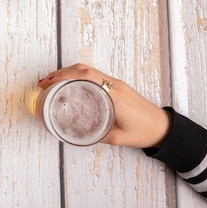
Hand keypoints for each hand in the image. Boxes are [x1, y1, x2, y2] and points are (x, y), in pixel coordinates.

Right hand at [37, 63, 171, 148]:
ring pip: (88, 69)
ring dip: (68, 72)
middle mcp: (114, 85)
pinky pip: (94, 75)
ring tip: (52, 82)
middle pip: (83, 69)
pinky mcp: (117, 85)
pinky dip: (78, 75)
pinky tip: (69, 83)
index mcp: (113, 95)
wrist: (162, 127)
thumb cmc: (144, 132)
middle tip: (44, 82)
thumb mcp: (118, 138)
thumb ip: (97, 135)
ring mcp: (116, 83)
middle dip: (60, 73)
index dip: (64, 76)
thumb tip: (76, 133)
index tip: (49, 82)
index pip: (85, 77)